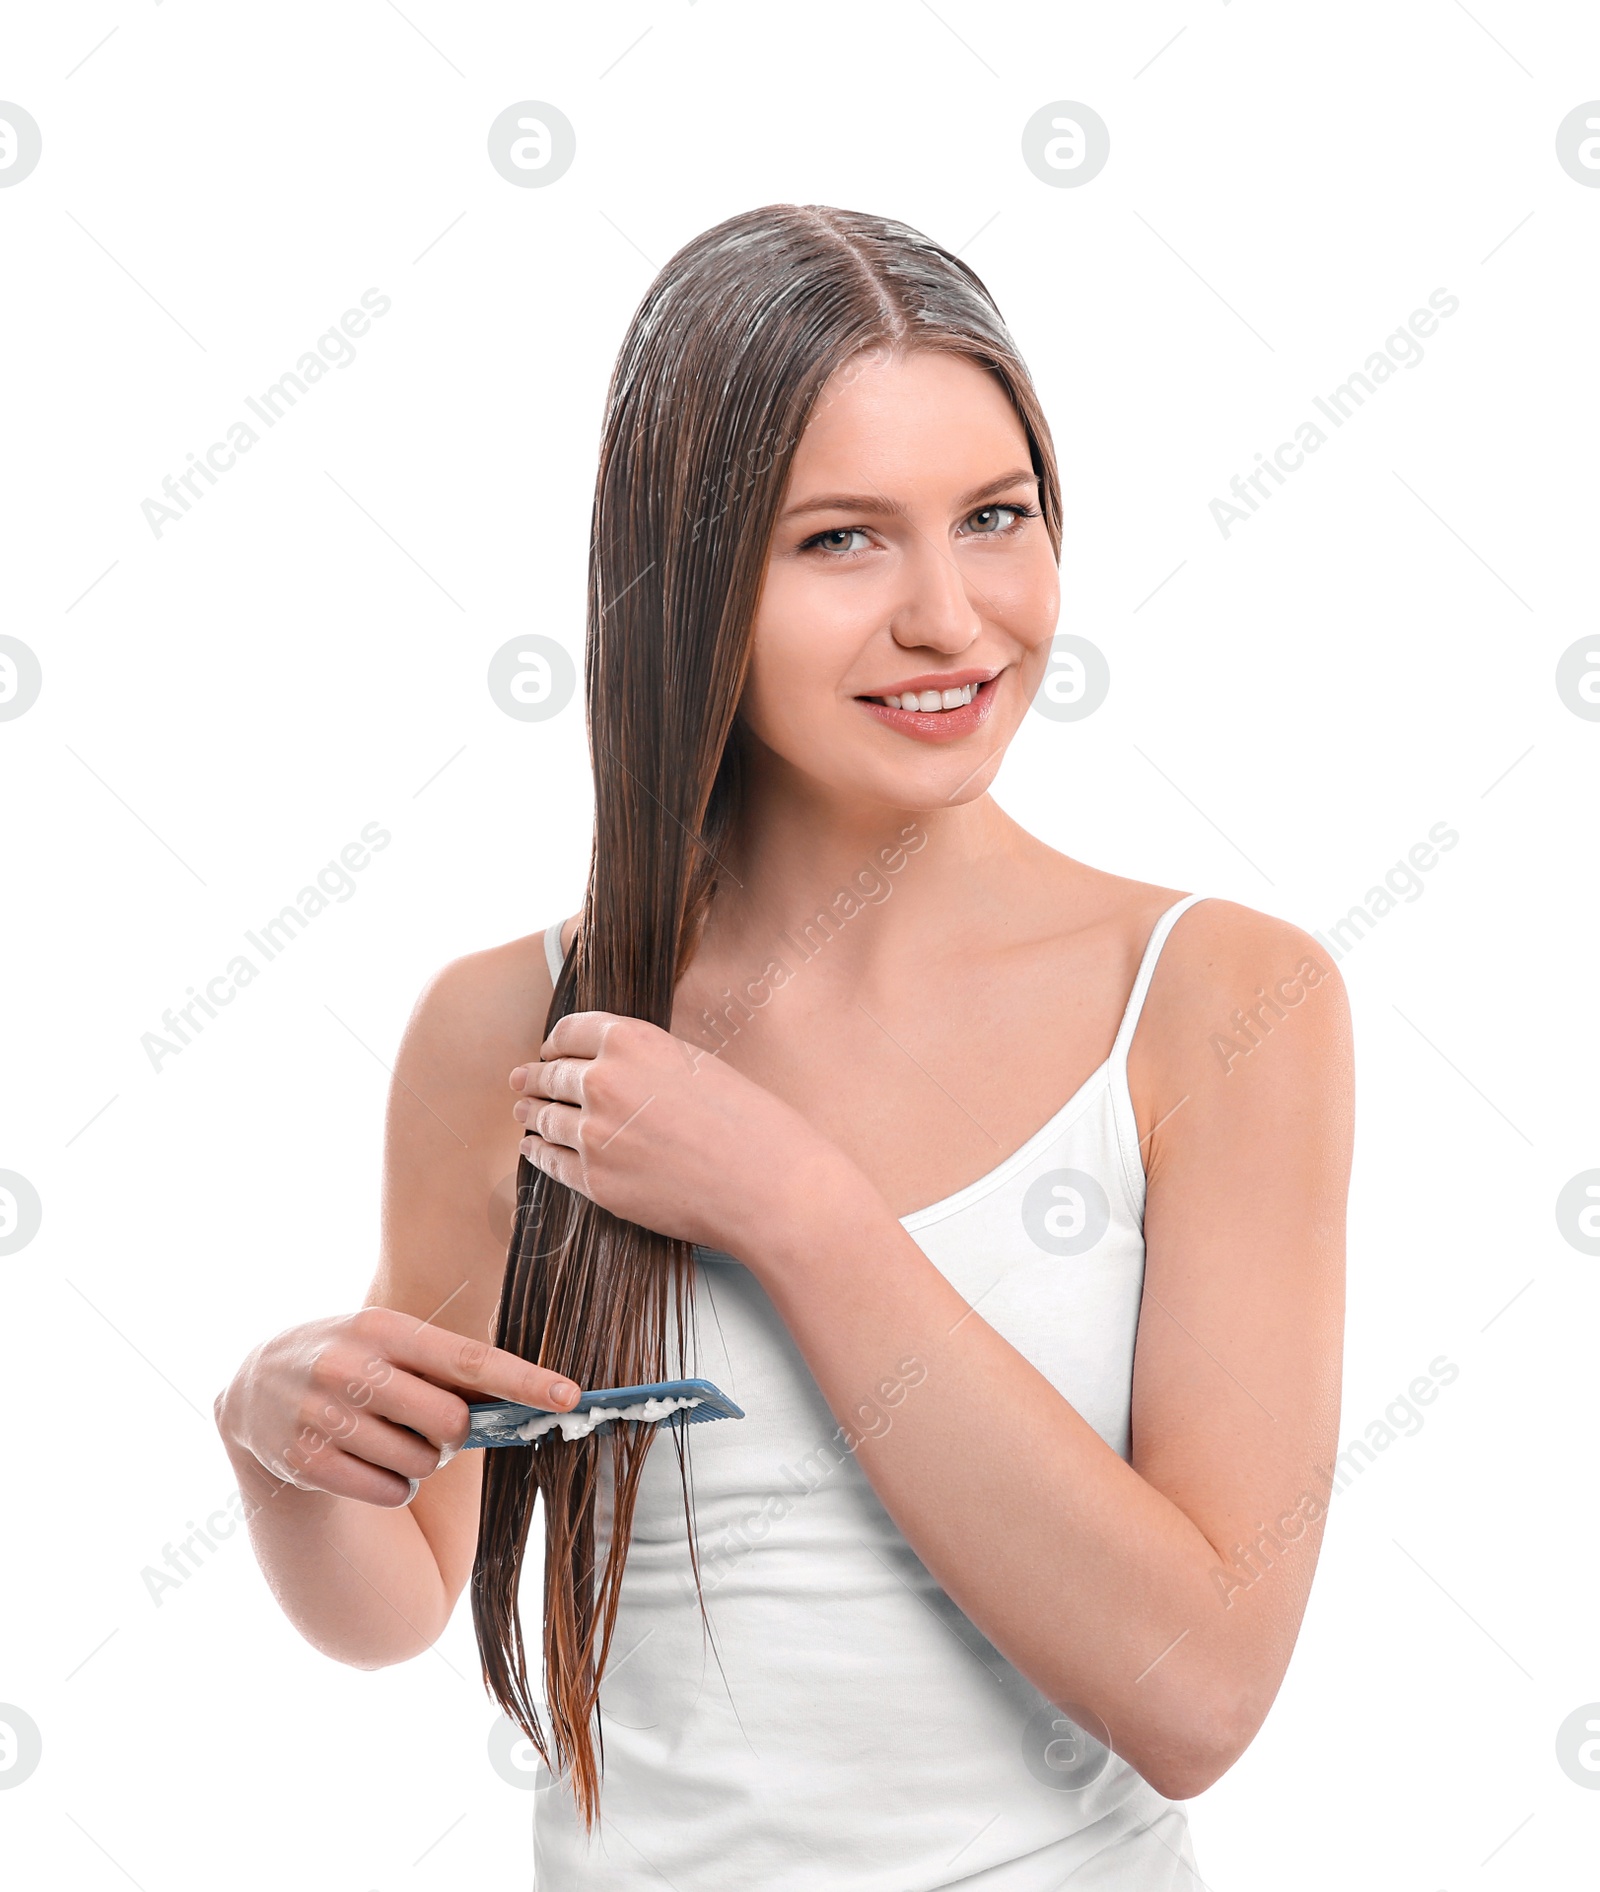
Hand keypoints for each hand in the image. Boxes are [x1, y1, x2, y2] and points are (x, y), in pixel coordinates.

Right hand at [214, 1309, 584, 1507]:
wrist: (254, 1384)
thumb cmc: (349, 1360)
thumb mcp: (387, 1342)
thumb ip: (443, 1369)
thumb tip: (516, 1408)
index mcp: (382, 1327)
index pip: (467, 1358)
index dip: (523, 1380)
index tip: (569, 1396)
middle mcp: (350, 1367)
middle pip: (450, 1423)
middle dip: (454, 1434)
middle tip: (429, 1425)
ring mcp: (323, 1416)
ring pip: (420, 1464)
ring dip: (419, 1463)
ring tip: (384, 1438)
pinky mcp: (305, 1462)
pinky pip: (389, 1492)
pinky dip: (392, 1486)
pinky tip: (363, 1462)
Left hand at [511, 1012, 849, 1258]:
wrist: (766, 1186)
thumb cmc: (748, 1123)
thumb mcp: (697, 1065)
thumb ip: (648, 1059)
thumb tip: (614, 1064)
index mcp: (632, 1041)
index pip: (569, 1031)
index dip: (555, 1042)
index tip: (551, 1050)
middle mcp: (604, 1081)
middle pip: (550, 1074)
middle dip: (535, 1077)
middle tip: (523, 1079)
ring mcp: (594, 1134)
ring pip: (544, 1118)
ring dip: (530, 1113)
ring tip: (524, 1111)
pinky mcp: (596, 1182)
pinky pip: (551, 1161)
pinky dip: (537, 1152)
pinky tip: (533, 1148)